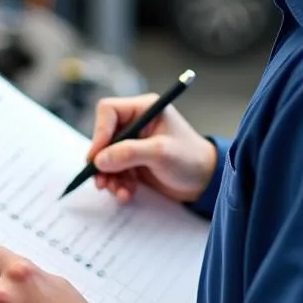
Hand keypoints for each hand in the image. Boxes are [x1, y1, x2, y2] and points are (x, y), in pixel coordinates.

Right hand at [86, 93, 216, 204]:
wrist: (205, 182)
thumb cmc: (190, 159)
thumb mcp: (160, 153)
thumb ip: (129, 153)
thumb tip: (99, 159)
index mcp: (144, 109)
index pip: (108, 111)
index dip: (99, 133)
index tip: (96, 158)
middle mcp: (136, 123)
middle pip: (103, 136)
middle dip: (102, 161)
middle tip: (101, 181)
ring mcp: (133, 143)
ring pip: (106, 157)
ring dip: (108, 176)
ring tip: (119, 191)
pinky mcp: (133, 161)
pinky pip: (114, 170)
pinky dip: (117, 183)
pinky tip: (127, 193)